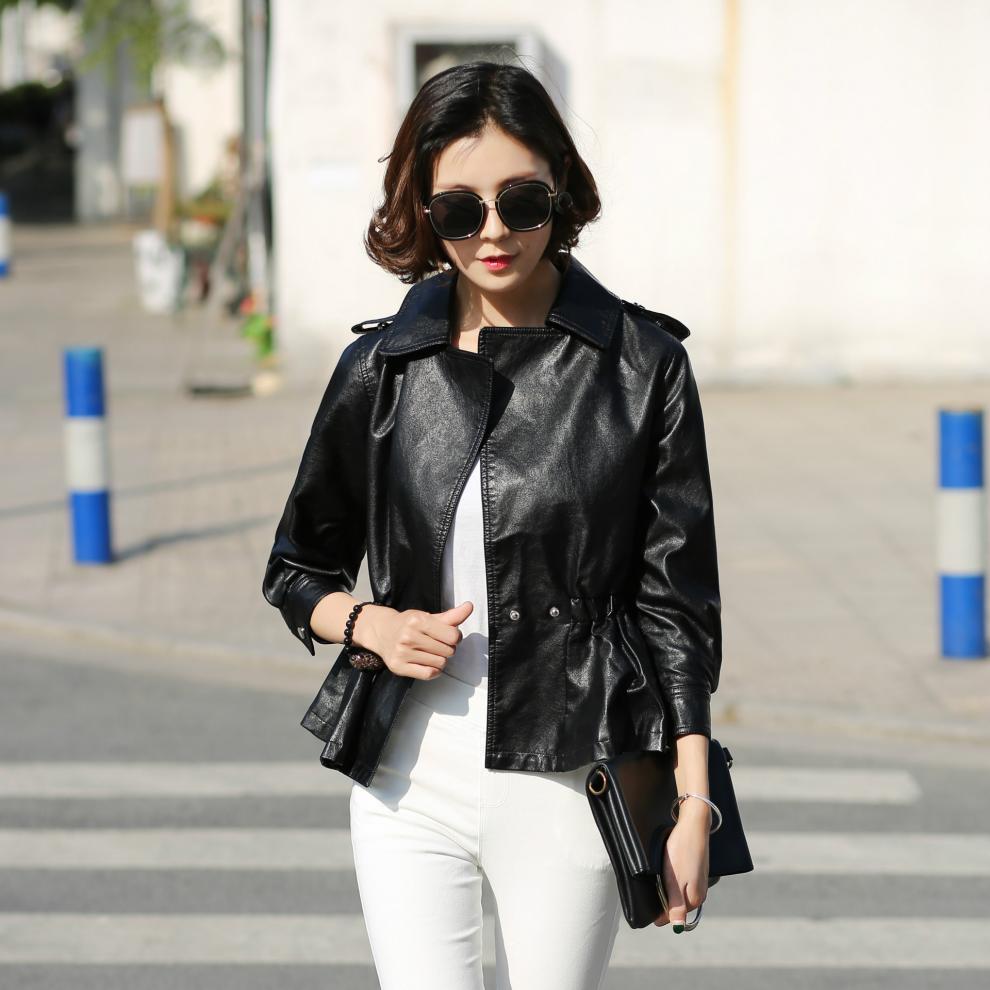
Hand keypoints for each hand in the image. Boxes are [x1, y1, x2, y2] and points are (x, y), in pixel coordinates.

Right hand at [361, 601, 473, 679]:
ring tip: (430, 652)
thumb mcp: (428, 616)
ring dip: (440, 660)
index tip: (448, 635)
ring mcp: (402, 653)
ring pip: (440, 664)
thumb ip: (451, 616)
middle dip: (447, 648)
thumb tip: (469, 606)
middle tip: (437, 644)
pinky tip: (428, 663)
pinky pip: (429, 674)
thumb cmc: (408, 624)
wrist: (381, 632)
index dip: (455, 637)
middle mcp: (408, 636)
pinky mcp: (399, 667)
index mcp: (418, 621)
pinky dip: (434, 671)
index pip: (453, 635)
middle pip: (448, 651)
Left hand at [653, 804, 709, 928]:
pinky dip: (673, 878)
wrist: (693, 825)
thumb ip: (676, 906)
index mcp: (694, 900)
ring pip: (678, 893)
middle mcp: (700, 894)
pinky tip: (670, 868)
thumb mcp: (675, 881)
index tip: (650, 895)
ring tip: (661, 873)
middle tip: (655, 881)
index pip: (671, 916)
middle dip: (662, 898)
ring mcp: (700, 882)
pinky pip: (682, 881)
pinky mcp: (697, 870)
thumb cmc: (681, 852)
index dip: (658, 910)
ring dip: (667, 887)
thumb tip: (677, 928)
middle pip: (675, 905)